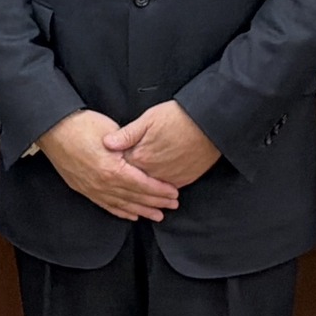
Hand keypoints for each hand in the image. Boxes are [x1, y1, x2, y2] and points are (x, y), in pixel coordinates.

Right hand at [38, 109, 179, 222]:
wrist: (53, 129)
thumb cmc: (82, 126)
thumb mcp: (112, 132)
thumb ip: (129, 148)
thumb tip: (143, 157)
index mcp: (113, 170)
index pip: (143, 185)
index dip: (160, 190)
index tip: (174, 192)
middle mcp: (103, 184)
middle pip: (135, 197)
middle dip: (156, 202)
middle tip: (172, 205)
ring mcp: (92, 189)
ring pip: (122, 205)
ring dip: (141, 211)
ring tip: (157, 215)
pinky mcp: (83, 189)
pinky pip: (105, 205)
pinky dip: (121, 211)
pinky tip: (131, 215)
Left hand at [105, 101, 221, 188]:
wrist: (209, 124)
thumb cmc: (179, 117)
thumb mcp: (149, 119)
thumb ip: (127, 134)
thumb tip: (106, 143)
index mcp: (141, 156)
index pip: (121, 168)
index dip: (114, 168)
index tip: (107, 170)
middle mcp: (154, 171)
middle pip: (135, 183)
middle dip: (126, 186)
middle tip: (118, 189)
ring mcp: (170, 177)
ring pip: (152, 190)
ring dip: (145, 195)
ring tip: (138, 198)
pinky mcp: (185, 179)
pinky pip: (168, 189)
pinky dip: (161, 193)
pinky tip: (158, 195)